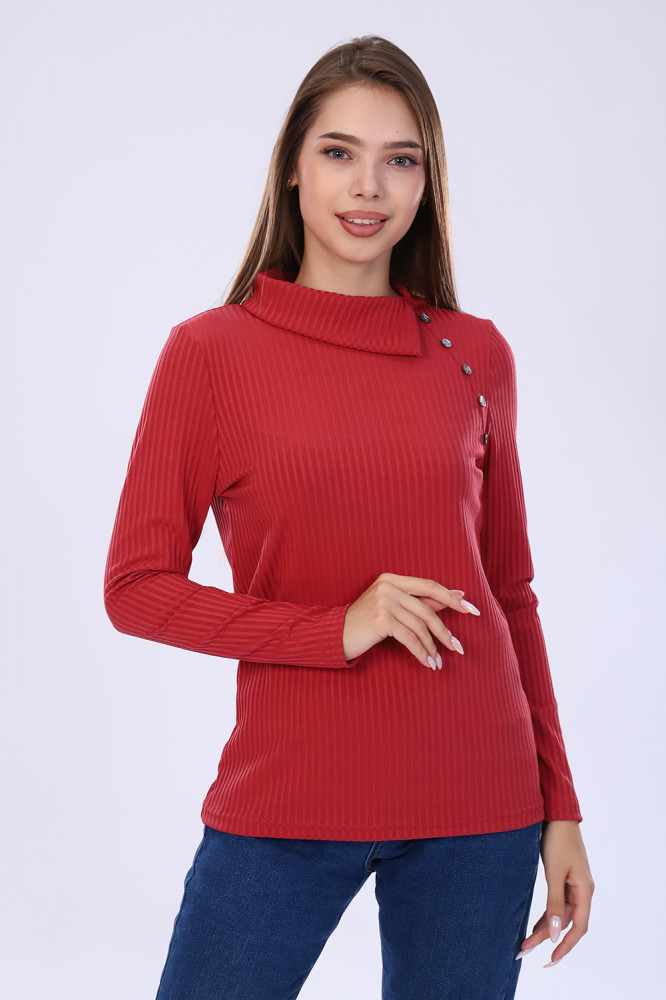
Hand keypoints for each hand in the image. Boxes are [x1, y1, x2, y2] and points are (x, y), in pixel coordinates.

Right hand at [342, 571, 479, 667]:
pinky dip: (421, 652)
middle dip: (445, 631)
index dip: (452, 598)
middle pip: (427, 609)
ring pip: (420, 626)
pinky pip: (409, 638)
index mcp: (392, 579)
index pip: (430, 586)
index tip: (473, 610)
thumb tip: (456, 594)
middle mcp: (388, 586)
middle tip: (458, 647)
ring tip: (439, 662)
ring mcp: (383, 601)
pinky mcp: (380, 619)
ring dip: (432, 647)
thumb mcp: (393, 607)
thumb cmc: (365, 621)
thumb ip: (422, 600)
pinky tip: (427, 663)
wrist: (333, 634)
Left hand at [517, 820, 593, 966]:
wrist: (556, 813)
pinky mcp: (562, 877)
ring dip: (543, 926)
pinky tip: (534, 923)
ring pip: (559, 914)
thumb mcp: (554, 872)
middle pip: (565, 922)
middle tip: (524, 949)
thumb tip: (553, 933)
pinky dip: (545, 914)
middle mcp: (581, 890)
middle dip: (546, 937)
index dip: (565, 945)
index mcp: (584, 890)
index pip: (578, 927)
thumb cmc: (557, 839)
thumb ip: (554, 903)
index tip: (550, 959)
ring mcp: (572, 884)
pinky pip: (556, 902)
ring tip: (524, 941)